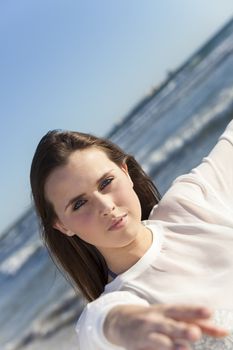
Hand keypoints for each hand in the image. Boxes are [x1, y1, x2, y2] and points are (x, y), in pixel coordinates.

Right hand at [103, 304, 228, 349]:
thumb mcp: (168, 315)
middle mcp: (156, 320)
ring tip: (185, 349)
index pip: (182, 310)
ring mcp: (146, 334)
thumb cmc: (152, 318)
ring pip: (160, 341)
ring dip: (172, 345)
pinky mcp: (138, 346)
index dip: (195, 311)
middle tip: (196, 333)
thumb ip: (192, 321)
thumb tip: (219, 329)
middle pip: (171, 324)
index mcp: (165, 310)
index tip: (209, 312)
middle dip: (183, 329)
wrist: (119, 321)